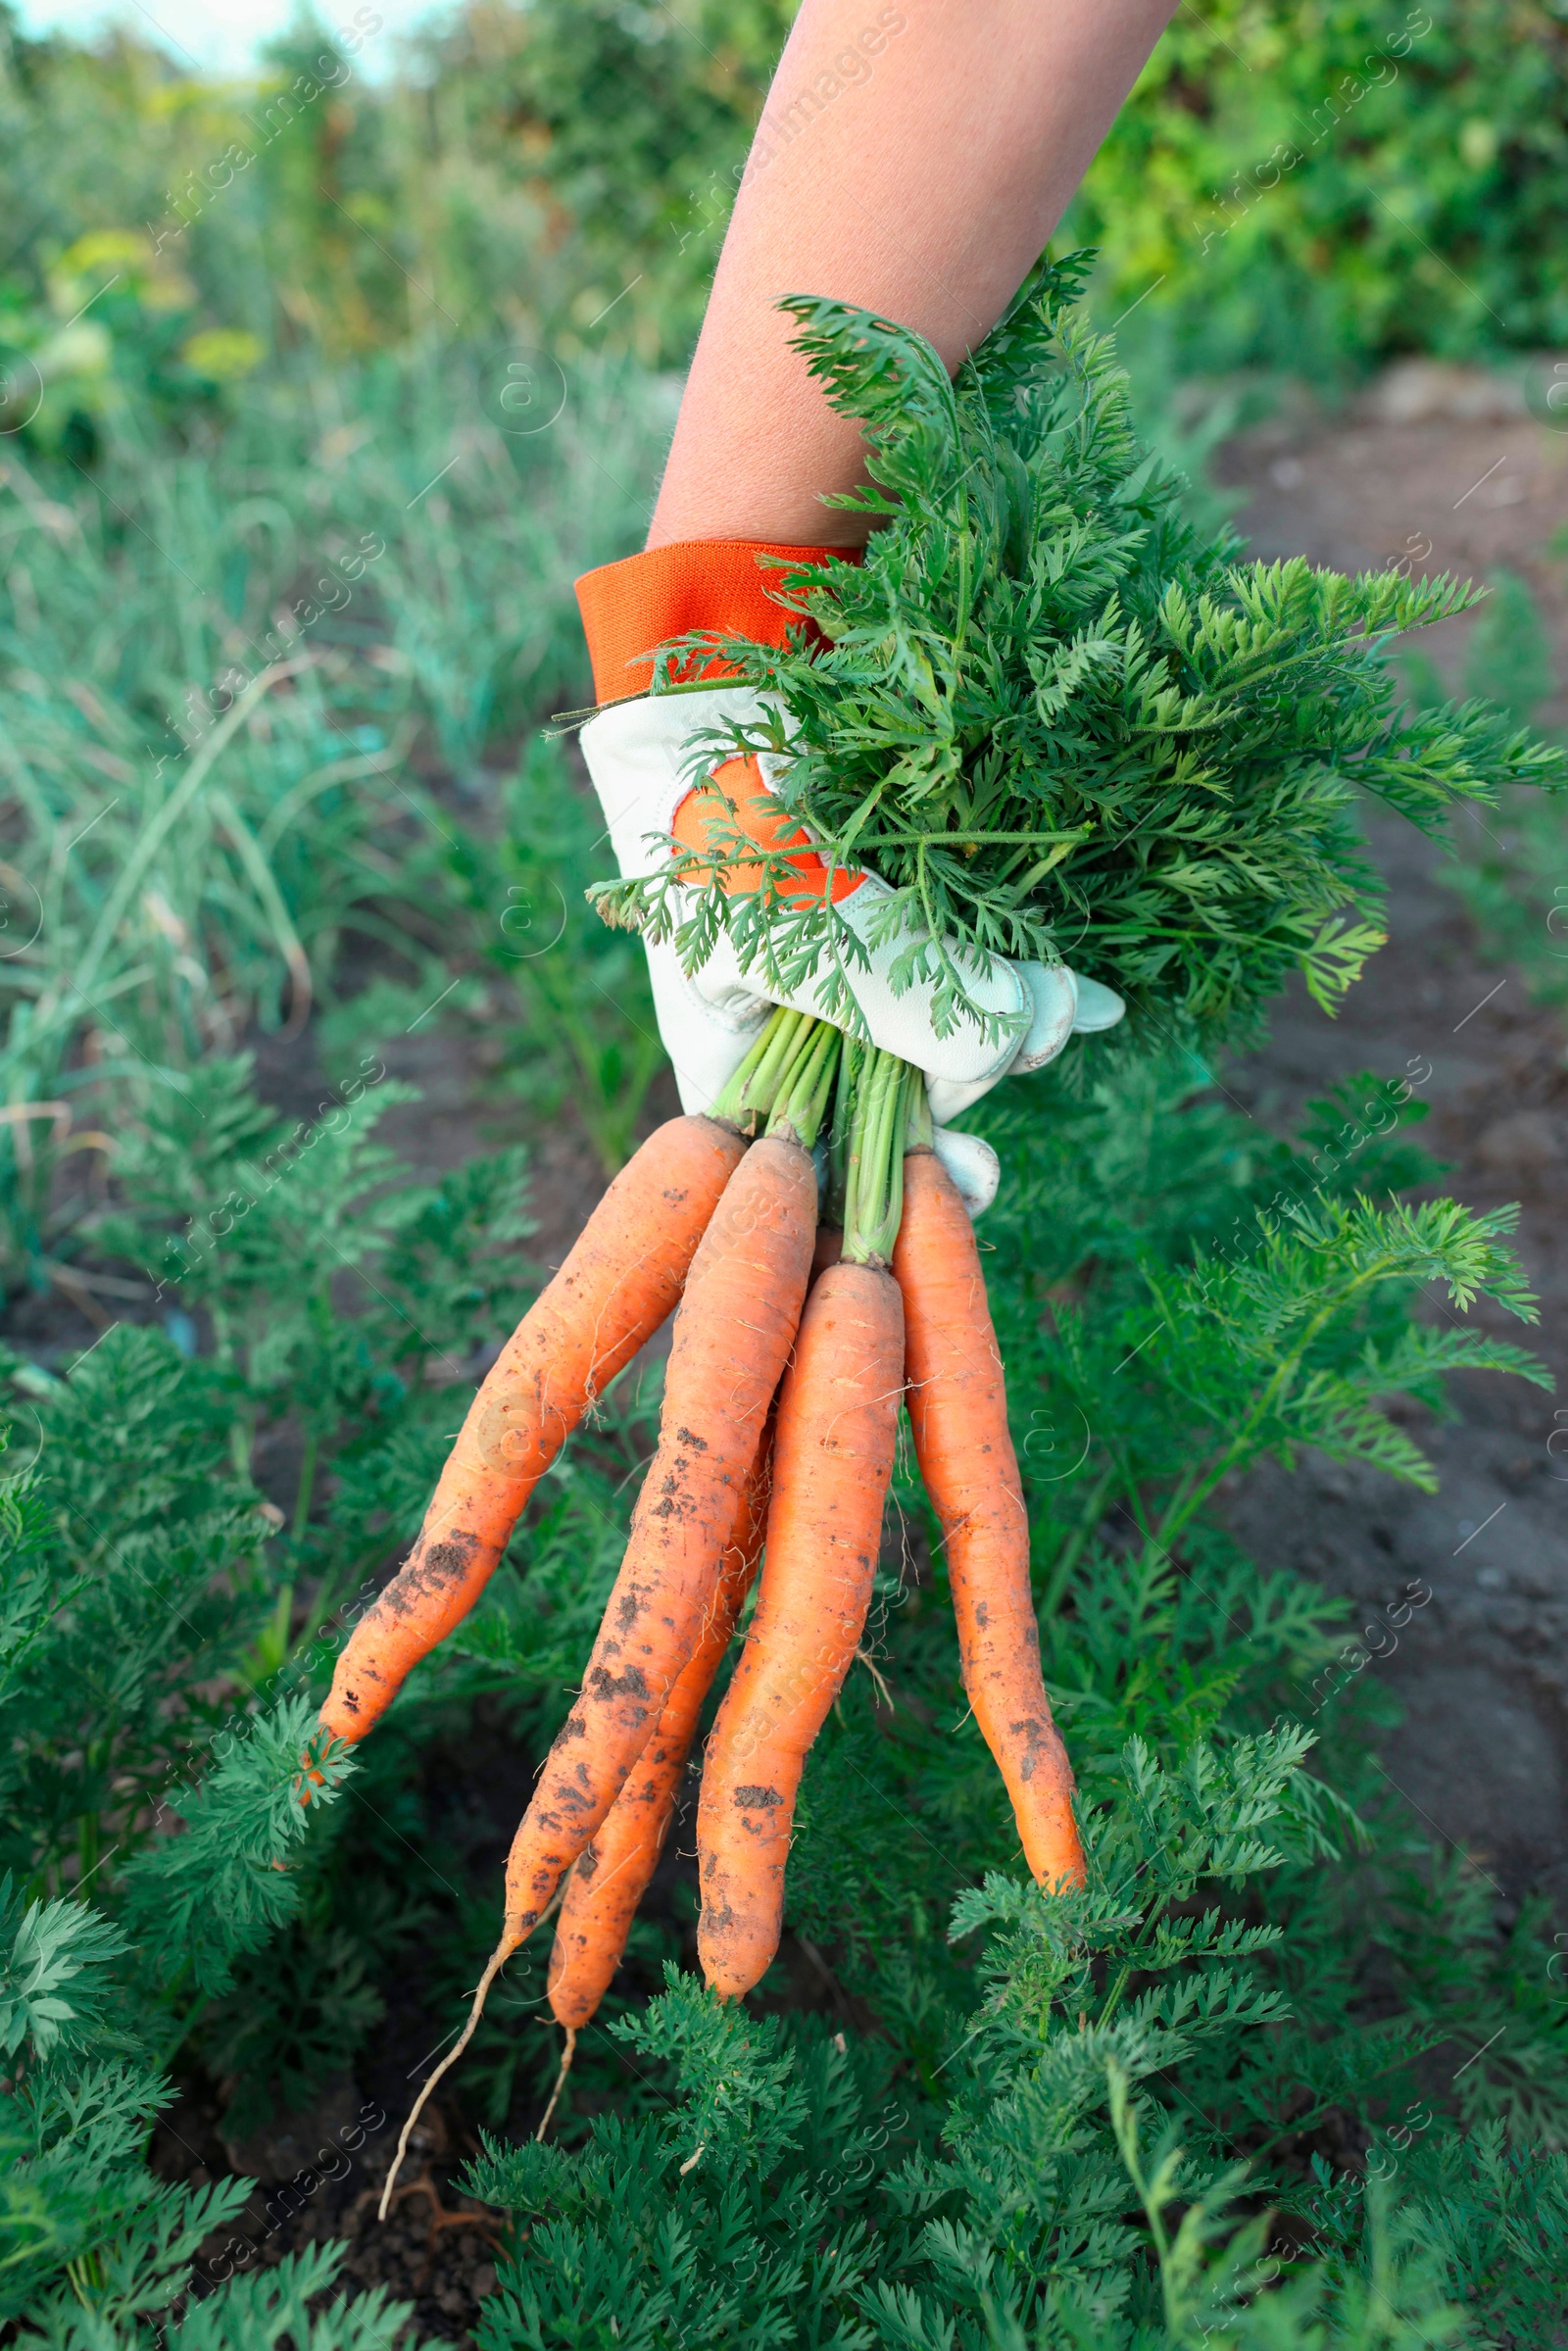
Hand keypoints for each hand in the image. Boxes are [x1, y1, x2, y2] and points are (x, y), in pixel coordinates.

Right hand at [581, 684, 1121, 1210]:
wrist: (707, 695)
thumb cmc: (705, 817)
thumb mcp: (777, 911)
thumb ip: (884, 984)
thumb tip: (1019, 1036)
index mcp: (744, 1079)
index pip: (823, 1178)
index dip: (900, 1198)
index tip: (971, 1174)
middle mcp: (811, 1054)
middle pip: (910, 1114)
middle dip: (982, 1077)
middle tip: (1043, 1020)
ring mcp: (869, 997)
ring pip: (958, 1051)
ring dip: (1024, 1029)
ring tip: (1068, 997)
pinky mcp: (919, 939)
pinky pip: (982, 988)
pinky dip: (1034, 990)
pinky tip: (1093, 1000)